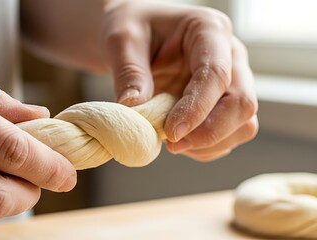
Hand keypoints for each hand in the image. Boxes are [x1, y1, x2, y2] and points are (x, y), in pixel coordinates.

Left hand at [102, 1, 257, 160]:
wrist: (135, 39)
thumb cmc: (132, 30)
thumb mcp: (122, 40)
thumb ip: (129, 72)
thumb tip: (135, 108)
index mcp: (209, 30)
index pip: (216, 74)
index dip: (196, 108)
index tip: (170, 132)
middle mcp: (229, 56)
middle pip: (241, 103)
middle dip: (209, 132)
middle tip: (171, 145)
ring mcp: (231, 82)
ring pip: (243, 124)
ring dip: (208, 144)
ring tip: (170, 143)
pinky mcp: (222, 104)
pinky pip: (228, 136)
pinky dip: (204, 148)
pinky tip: (178, 141)